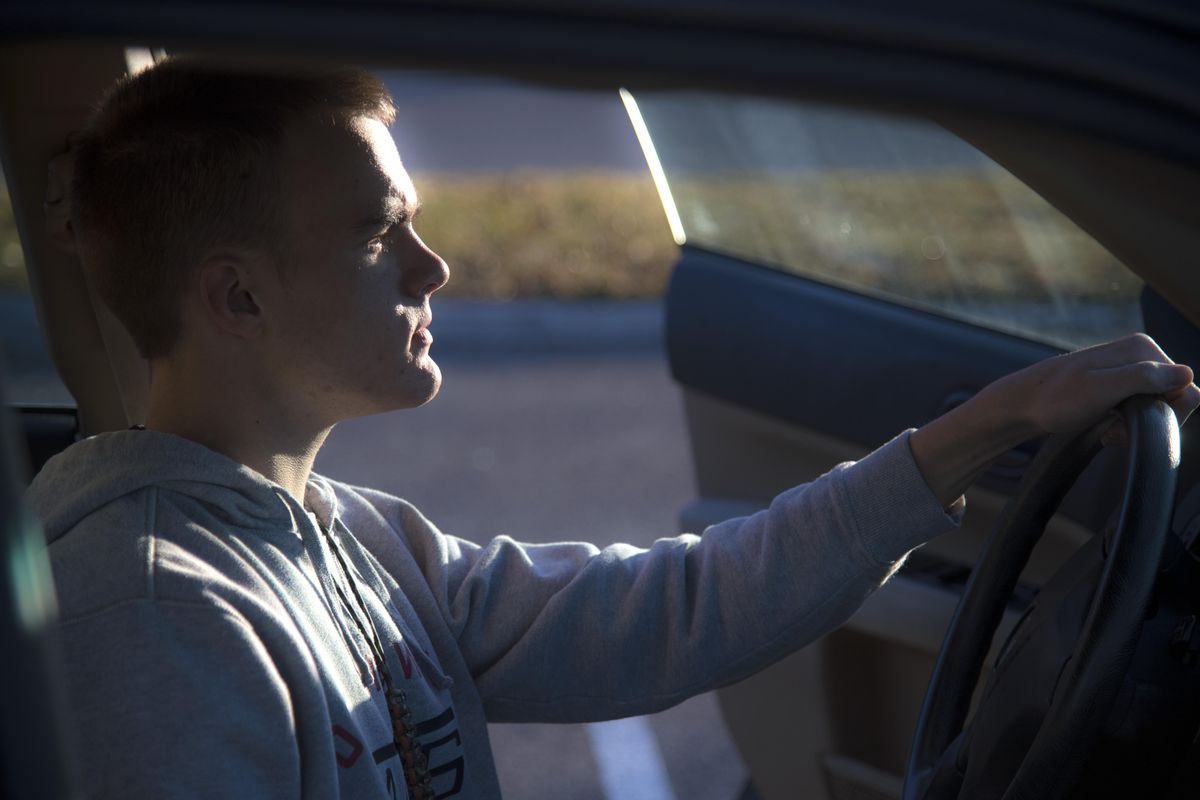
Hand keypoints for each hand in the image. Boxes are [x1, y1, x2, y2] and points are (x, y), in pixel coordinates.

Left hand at [994, 333, 1199, 441]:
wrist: (1022, 406)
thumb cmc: (1055, 399)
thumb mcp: (1101, 389)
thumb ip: (1143, 379)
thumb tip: (1186, 374)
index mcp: (1142, 349)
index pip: (1186, 388)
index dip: (1166, 414)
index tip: (1133, 422)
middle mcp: (1139, 355)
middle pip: (1172, 400)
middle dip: (1148, 421)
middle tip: (1114, 428)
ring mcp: (1128, 370)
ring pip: (1155, 409)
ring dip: (1133, 427)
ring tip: (1106, 429)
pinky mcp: (1118, 386)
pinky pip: (1138, 411)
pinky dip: (1124, 425)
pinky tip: (1104, 428)